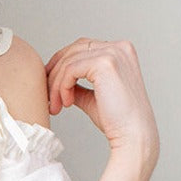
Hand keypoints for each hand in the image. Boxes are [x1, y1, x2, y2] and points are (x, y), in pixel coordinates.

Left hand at [44, 37, 159, 166]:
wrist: (132, 133)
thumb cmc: (116, 120)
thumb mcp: (93, 98)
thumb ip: (79, 87)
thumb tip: (61, 85)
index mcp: (119, 52)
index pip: (82, 48)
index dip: (60, 65)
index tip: (49, 86)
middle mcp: (118, 47)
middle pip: (73, 51)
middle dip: (54, 74)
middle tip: (47, 98)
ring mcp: (113, 53)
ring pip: (69, 62)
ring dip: (56, 86)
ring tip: (55, 107)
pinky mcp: (105, 64)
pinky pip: (70, 70)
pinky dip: (62, 87)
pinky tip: (66, 103)